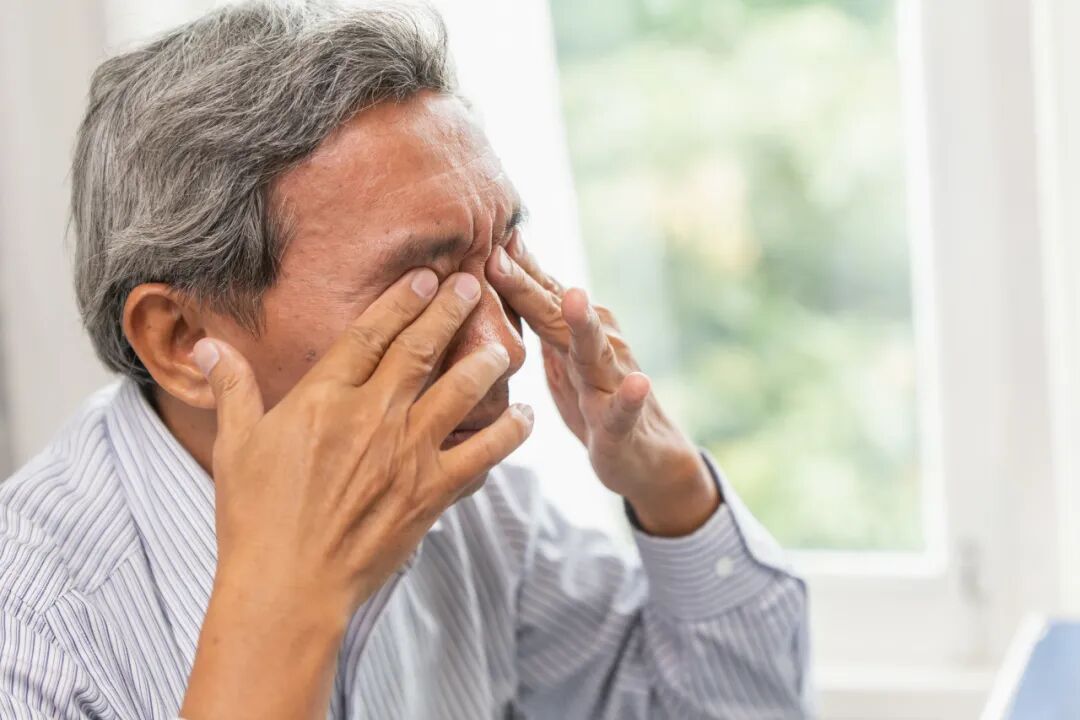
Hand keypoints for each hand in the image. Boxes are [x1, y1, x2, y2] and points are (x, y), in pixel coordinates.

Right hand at [181, 269, 532, 719]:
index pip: (369, 333)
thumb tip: (208, 346)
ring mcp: (406, 454)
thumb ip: (233, 389)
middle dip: (450, 311)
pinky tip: (525, 417)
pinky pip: (482, 454)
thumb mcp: (235, 446)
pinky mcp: (430, 492)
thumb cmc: (255, 518)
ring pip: (459, 391)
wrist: (288, 587)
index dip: (400, 300)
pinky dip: (508, 433)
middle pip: (420, 349)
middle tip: (473, 286)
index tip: (425, 276)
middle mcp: (371, 416)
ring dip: (485, 362)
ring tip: (504, 345)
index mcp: (323, 398)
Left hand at [486, 238, 717, 536]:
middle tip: (500, 256)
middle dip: (528, 286)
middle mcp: (595, 345)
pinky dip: (632, 397)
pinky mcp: (623, 422)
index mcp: (572, 331)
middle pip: (556, 313)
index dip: (509, 266)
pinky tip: (638, 384)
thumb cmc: (593, 396)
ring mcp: (612, 380)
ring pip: (595, 350)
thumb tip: (501, 261)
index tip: (479, 234)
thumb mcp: (560, 350)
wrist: (645, 452)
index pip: (538, 292)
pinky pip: (626, 409)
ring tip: (575, 299)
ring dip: (585, 324)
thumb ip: (539, 311)